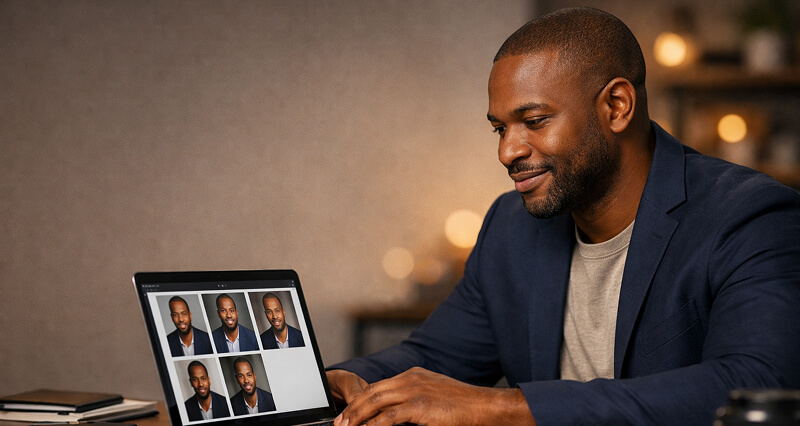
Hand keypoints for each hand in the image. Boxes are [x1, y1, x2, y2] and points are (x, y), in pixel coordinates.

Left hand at [332, 367, 535, 425]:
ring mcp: (415, 391)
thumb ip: (414, 401)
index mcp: (413, 375)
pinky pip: (390, 416)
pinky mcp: (420, 406)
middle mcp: (411, 379)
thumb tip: (396, 416)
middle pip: (372, 391)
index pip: (378, 386)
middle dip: (353, 408)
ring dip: (357, 416)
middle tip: (340, 423)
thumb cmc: (463, 406)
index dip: (361, 400)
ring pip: (376, 401)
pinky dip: (374, 425)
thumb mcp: (434, 396)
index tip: (349, 413)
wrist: (484, 406)